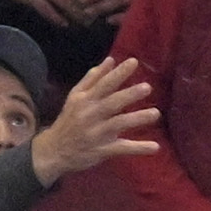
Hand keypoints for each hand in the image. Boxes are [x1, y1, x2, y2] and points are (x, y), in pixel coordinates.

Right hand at [28, 54, 159, 184]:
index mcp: (84, 99)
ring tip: (156, 113)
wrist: (55, 150)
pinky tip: (155, 147)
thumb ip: (93, 78)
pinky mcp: (102, 150)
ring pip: (118, 124)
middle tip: (147, 87)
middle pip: (111, 102)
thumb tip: (110, 60)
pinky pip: (122, 148)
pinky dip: (138, 148)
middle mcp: (90, 114)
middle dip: (129, 94)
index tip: (133, 62)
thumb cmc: (70, 120)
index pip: (103, 83)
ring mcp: (96, 133)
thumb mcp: (76, 97)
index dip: (118, 73)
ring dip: (137, 118)